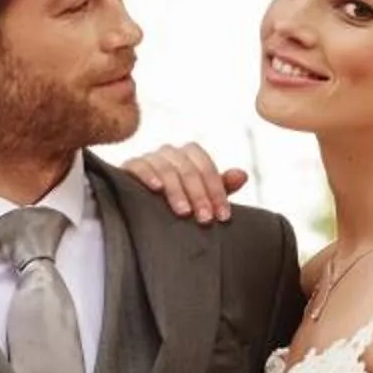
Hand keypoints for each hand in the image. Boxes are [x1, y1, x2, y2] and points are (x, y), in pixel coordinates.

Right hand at [118, 142, 246, 222]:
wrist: (141, 204)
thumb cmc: (178, 199)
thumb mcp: (202, 195)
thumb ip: (222, 186)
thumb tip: (243, 175)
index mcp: (190, 154)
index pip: (207, 168)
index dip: (217, 191)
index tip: (223, 216)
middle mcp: (171, 152)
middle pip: (189, 169)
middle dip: (199, 195)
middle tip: (205, 219)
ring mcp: (150, 157)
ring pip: (166, 169)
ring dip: (177, 191)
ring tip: (184, 212)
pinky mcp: (130, 165)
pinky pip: (139, 166)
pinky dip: (148, 176)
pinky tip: (155, 189)